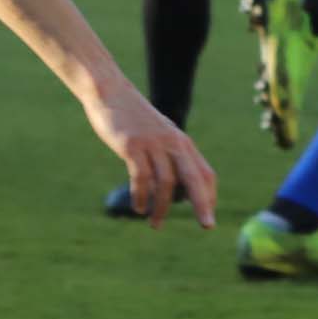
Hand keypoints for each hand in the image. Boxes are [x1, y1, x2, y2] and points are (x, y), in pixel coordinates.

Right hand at [85, 77, 215, 229]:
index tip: (207, 216)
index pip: (205, 173)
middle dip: (202, 204)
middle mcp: (172, 143)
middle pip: (193, 178)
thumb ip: (168, 156)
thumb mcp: (157, 135)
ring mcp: (152, 144)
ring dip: (162, 207)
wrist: (109, 92)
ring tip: (155, 224)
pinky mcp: (132, 145)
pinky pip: (141, 176)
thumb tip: (174, 187)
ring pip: (166, 182)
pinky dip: (141, 196)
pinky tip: (138, 207)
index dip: (209, 196)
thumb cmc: (132, 118)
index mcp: (182, 143)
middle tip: (207, 226)